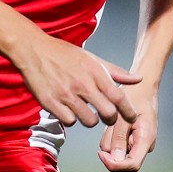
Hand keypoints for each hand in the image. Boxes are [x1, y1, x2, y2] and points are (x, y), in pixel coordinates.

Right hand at [13, 33, 140, 130]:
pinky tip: (68, 110)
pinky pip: (69, 121)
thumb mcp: (91, 58)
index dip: (128, 111)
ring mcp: (66, 94)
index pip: (119, 97)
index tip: (131, 117)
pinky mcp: (51, 102)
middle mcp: (82, 84)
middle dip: (110, 119)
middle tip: (107, 117)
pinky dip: (70, 119)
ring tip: (84, 112)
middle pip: (107, 113)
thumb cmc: (63, 53)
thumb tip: (139, 79)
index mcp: (94, 72)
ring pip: (88, 121)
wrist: (33, 50)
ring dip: (89, 120)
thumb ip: (115, 72)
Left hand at [97, 83, 157, 171]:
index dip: (115, 164)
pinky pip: (116, 143)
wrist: (141, 87)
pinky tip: (116, 123)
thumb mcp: (122, 116)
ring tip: (115, 121)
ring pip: (116, 151)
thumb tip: (116, 159)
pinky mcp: (133, 139)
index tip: (100, 154)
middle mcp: (145, 144)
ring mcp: (139, 142)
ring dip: (110, 138)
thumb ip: (119, 137)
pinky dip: (112, 135)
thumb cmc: (133, 97)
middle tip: (108, 128)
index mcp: (146, 139)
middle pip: (123, 159)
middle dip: (110, 147)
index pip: (132, 164)